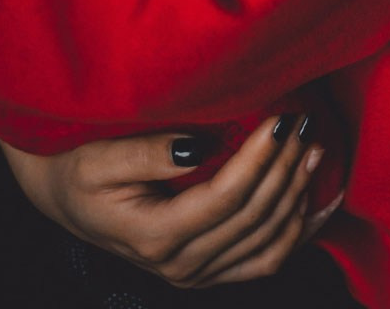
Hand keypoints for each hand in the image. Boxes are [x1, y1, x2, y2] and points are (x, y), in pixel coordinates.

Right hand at [0, 118, 343, 288]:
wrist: (68, 199)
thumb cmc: (81, 169)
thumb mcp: (101, 156)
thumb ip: (150, 152)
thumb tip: (199, 144)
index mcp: (155, 237)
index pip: (225, 197)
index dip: (259, 157)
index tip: (281, 116)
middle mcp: (180, 265)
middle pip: (252, 217)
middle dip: (285, 167)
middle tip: (303, 121)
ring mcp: (198, 273)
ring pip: (267, 242)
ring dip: (297, 195)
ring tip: (315, 148)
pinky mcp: (211, 270)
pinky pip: (267, 258)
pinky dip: (299, 229)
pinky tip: (321, 199)